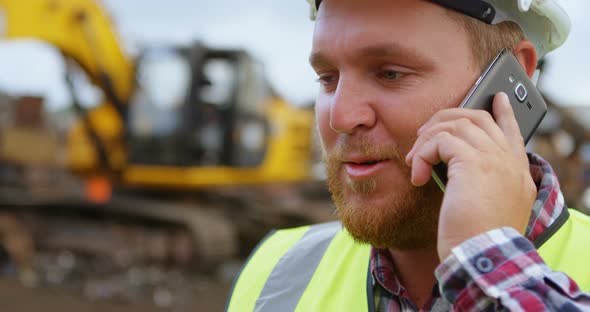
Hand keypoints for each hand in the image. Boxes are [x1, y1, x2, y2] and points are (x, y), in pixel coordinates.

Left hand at [405, 92, 536, 260]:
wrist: (482, 255)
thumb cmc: (479, 239)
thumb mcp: (490, 208)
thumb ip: (484, 183)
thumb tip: (458, 169)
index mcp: (517, 172)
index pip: (512, 131)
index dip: (504, 112)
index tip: (499, 98)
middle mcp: (508, 160)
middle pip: (478, 118)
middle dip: (447, 118)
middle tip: (425, 132)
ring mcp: (493, 158)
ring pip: (456, 124)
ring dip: (427, 139)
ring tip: (414, 159)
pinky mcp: (472, 161)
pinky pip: (440, 140)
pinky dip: (422, 154)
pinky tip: (416, 175)